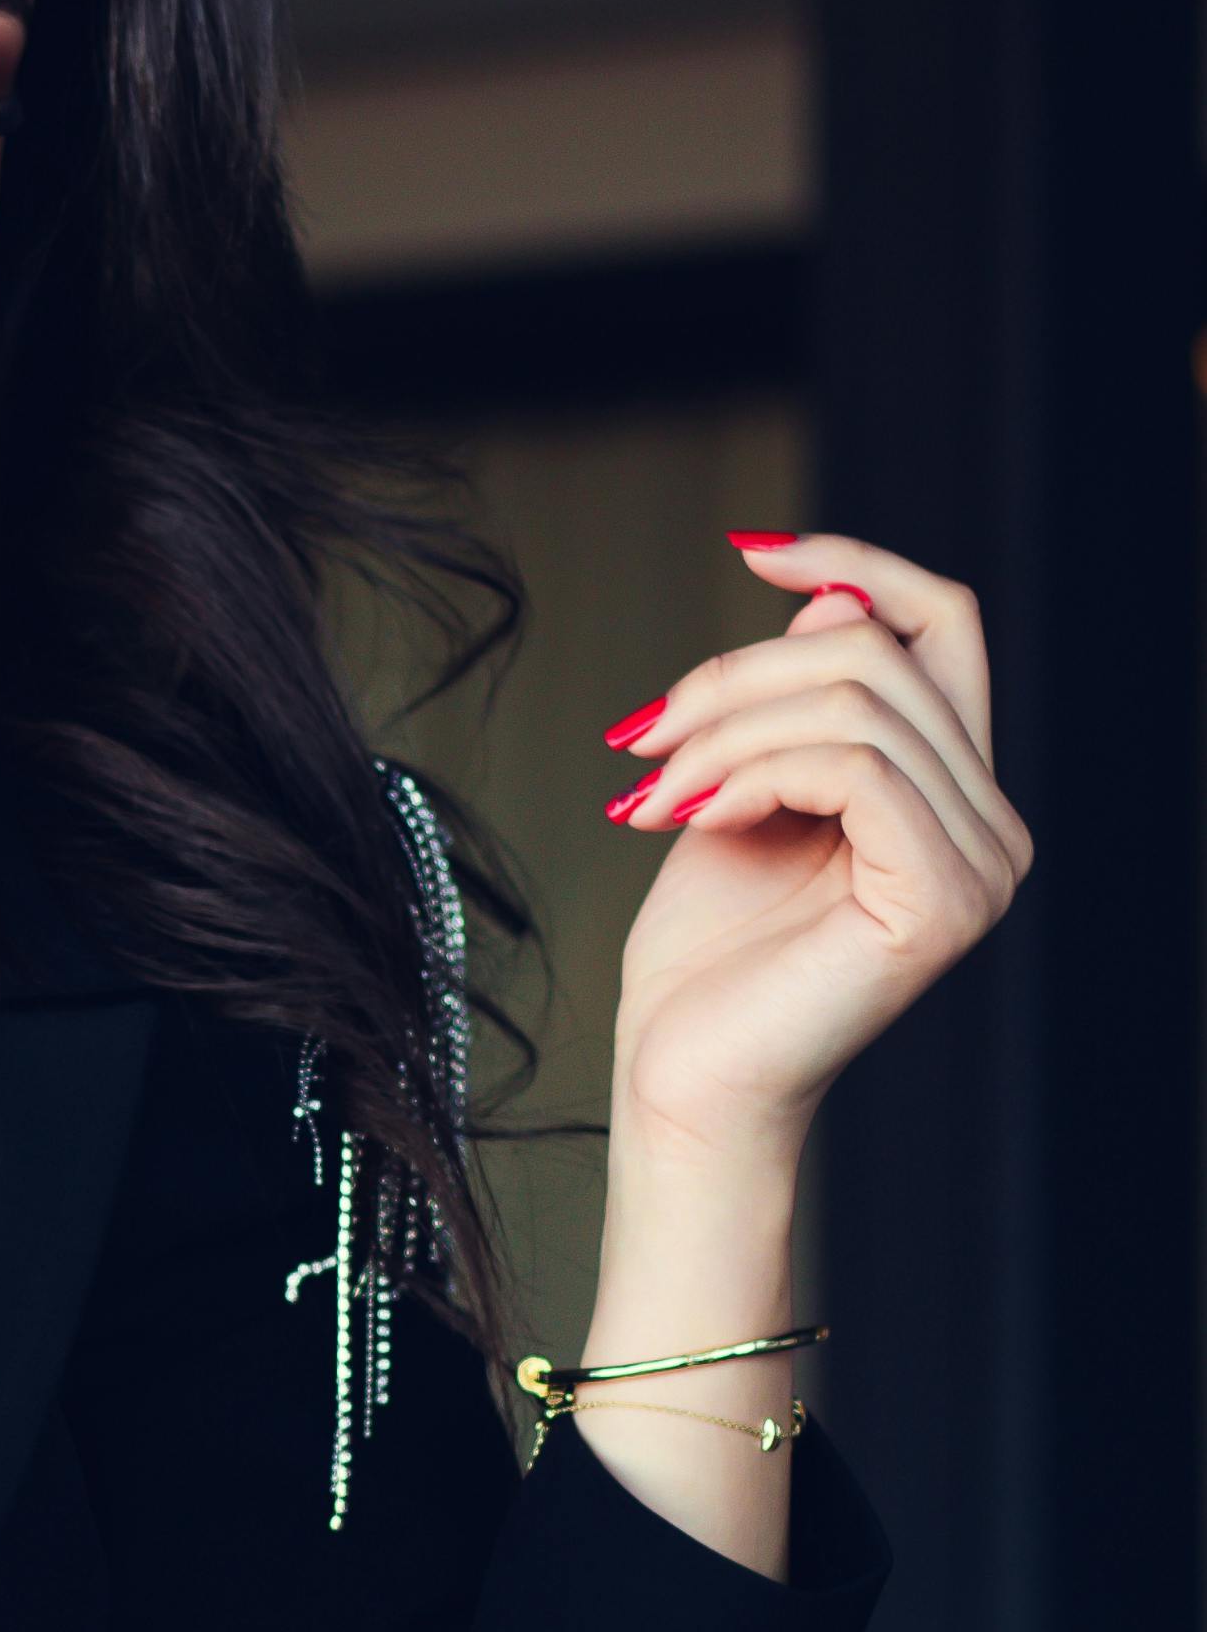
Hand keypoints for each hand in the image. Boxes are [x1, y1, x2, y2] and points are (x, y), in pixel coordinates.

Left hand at [597, 531, 1030, 1159]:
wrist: (682, 1083)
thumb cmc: (705, 962)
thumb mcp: (740, 793)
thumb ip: (794, 704)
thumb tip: (830, 594)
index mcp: (951, 793)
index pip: (942, 625)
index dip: (855, 561)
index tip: (750, 549)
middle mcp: (990, 825)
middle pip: (876, 652)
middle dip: (735, 676)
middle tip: (641, 741)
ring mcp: (980, 864)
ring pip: (855, 702)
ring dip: (722, 731)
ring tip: (652, 791)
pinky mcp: (942, 898)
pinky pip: (853, 767)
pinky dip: (751, 774)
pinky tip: (691, 820)